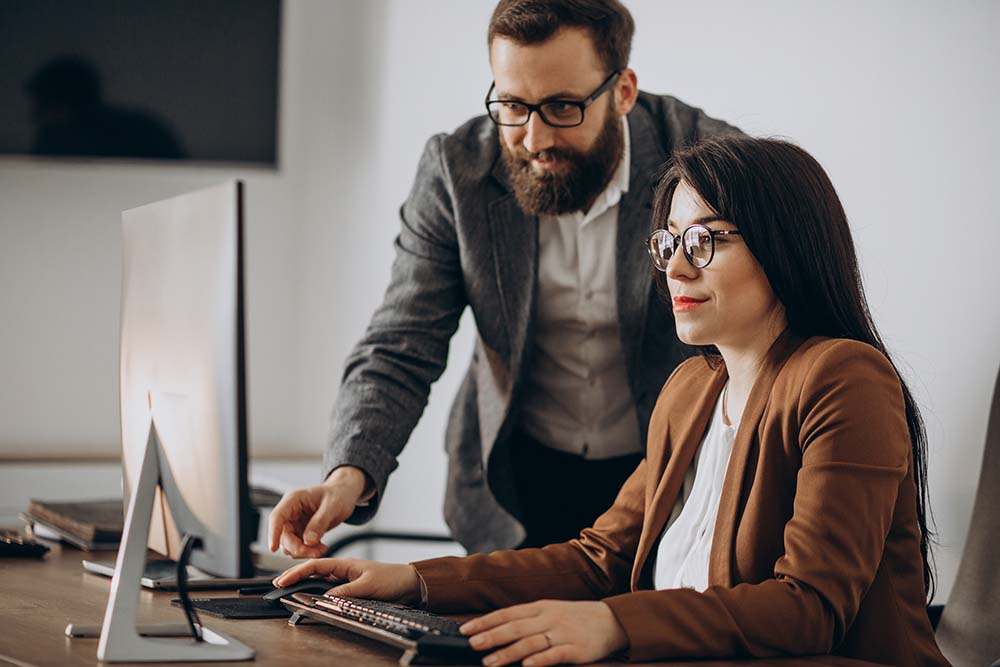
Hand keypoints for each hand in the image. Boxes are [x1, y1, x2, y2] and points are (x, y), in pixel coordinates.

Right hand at [267, 466, 369, 557]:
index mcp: (293, 500)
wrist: (345, 496)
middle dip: (298, 548)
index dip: (273, 533)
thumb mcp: (333, 506)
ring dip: (303, 552)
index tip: (273, 548)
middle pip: (283, 536)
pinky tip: (321, 548)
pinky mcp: (301, 533)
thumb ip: (320, 522)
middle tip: (317, 553)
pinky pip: (299, 547)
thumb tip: (308, 541)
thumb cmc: (338, 494)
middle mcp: (291, 513)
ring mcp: (295, 524)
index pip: (277, 517)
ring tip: (322, 550)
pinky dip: (308, 551)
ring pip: (289, 545)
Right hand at [272, 557, 421, 605]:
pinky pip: (330, 589)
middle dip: (295, 576)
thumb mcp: (368, 586)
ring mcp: (346, 578)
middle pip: (314, 572)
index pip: (316, 565)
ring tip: (289, 589)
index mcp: (345, 563)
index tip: (283, 580)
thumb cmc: (392, 579)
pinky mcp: (351, 587)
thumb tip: (326, 599)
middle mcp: (343, 570)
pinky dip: (318, 591)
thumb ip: (347, 592)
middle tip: (278, 585)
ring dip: (305, 583)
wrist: (409, 584)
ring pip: (320, 580)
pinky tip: (311, 596)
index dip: (297, 572)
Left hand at [460, 600, 628, 666]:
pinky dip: (540, 660)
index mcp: (540, 607)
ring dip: (508, 653)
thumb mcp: (549, 611)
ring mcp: (562, 633)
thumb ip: (526, 619)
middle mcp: (548, 618)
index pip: (507, 613)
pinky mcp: (575, 649)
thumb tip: (497, 628)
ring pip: (530, 642)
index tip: (466, 630)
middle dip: (491, 636)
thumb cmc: (574, 618)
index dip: (486, 621)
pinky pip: (555, 655)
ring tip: (490, 662)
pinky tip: (527, 666)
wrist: (610, 621)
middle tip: (473, 645)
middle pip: (515, 627)